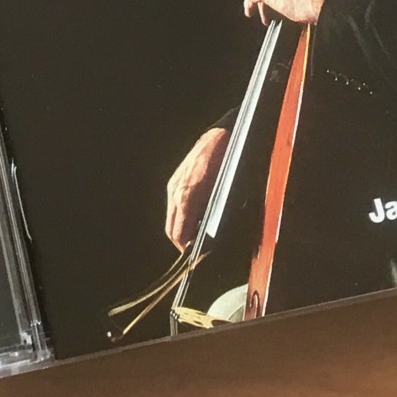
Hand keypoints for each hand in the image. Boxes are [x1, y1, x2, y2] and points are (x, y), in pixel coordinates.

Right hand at [164, 126, 228, 248]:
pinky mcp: (175, 181)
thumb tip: (208, 237)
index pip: (179, 235)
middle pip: (171, 230)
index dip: (186, 249)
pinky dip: (180, 216)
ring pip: (171, 218)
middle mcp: (176, 193)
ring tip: (195, 236)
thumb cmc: (226, 167)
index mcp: (188, 199)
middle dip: (181, 243)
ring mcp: (174, 186)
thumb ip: (213, 218)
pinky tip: (193, 217)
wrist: (219, 139)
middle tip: (195, 250)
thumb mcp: (224, 197)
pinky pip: (173, 206)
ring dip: (180, 229)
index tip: (195, 256)